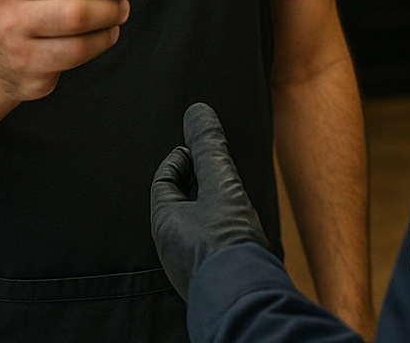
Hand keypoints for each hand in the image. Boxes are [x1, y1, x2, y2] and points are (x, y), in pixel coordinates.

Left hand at [150, 103, 268, 299]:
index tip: (202, 151)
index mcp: (163, 223)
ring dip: (210, 206)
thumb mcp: (221, 185)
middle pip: (178, 202)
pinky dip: (219, 228)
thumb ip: (209, 148)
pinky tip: (240, 228)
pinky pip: (207, 245)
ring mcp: (187, 266)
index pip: (164, 180)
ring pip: (194, 225)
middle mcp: (169, 247)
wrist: (246, 299)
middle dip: (198, 181)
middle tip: (220, 168)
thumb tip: (196, 110)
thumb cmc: (228, 243)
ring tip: (233, 196)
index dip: (182, 159)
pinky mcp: (208, 278)